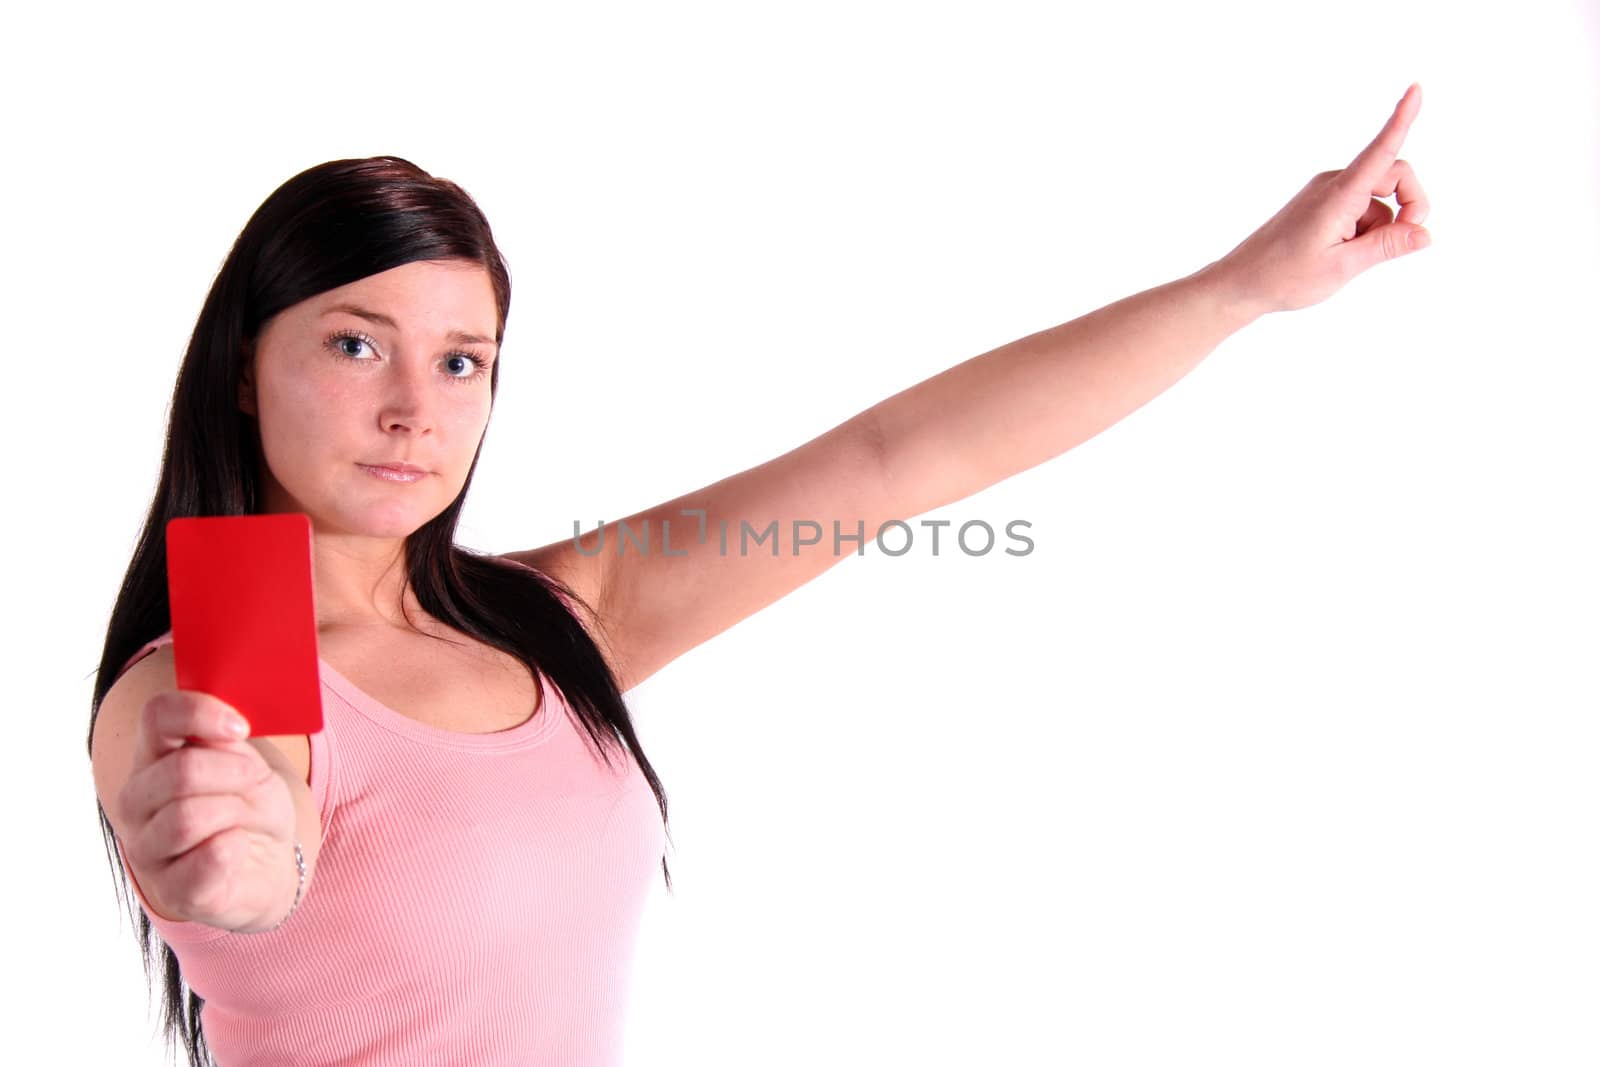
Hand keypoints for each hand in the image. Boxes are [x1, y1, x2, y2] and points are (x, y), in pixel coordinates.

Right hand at [116, 690, 299, 932]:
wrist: (268, 864)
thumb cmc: (250, 808)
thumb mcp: (246, 763)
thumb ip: (226, 741)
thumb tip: (225, 721)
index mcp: (153, 758)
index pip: (157, 716)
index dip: (200, 713)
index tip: (241, 728)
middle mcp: (136, 802)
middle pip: (180, 770)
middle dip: (235, 773)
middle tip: (256, 781)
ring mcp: (146, 849)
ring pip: (188, 817)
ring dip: (237, 812)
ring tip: (247, 818)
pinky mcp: (172, 891)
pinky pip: (205, 861)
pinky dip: (234, 848)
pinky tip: (239, 846)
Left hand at [1208, 82, 1431, 315]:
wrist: (1242, 282)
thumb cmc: (1285, 276)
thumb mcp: (1342, 266)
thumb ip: (1386, 246)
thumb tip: (1425, 234)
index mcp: (1338, 194)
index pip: (1380, 151)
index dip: (1402, 119)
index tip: (1416, 87)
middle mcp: (1334, 184)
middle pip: (1394, 175)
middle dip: (1409, 205)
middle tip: (1405, 242)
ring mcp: (1328, 192)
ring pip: (1379, 199)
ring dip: (1382, 226)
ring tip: (1351, 257)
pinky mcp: (1325, 203)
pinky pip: (1362, 208)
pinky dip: (1365, 229)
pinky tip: (1342, 251)